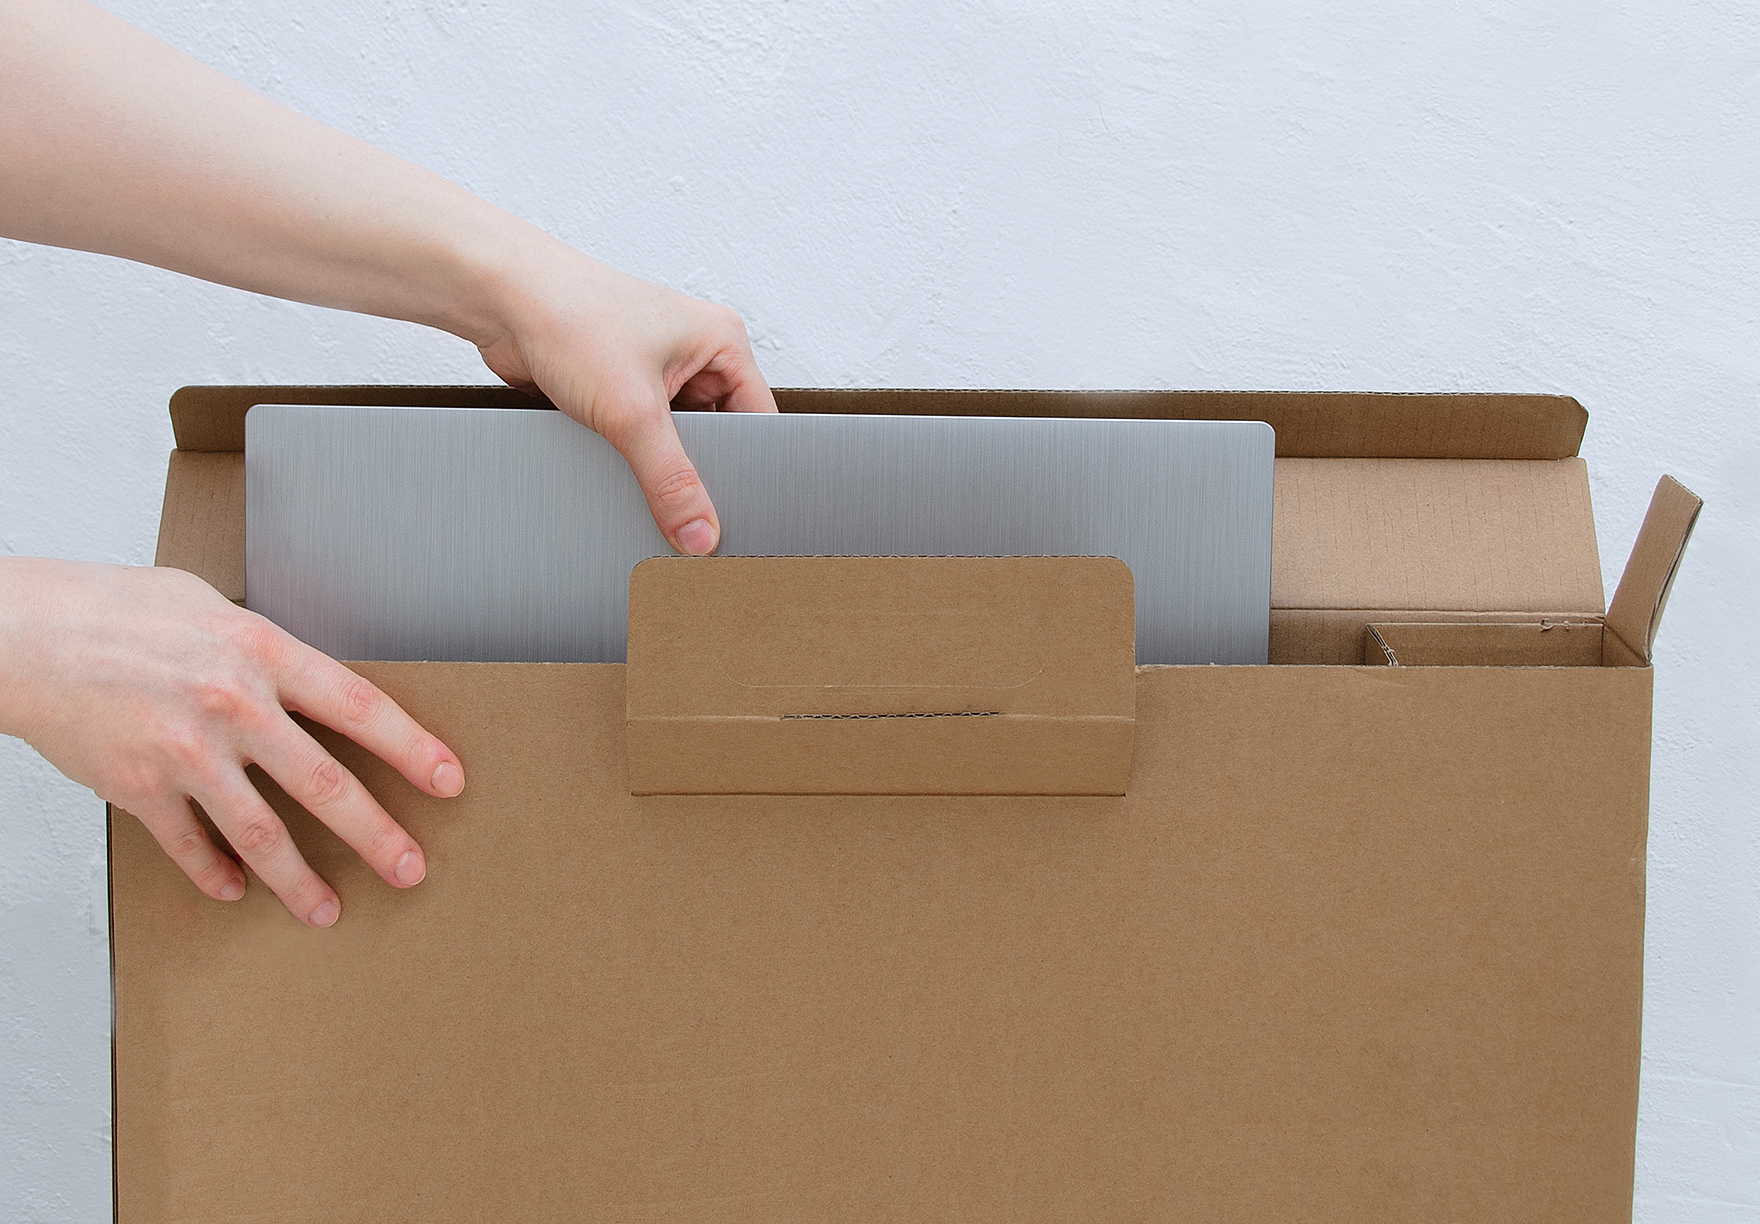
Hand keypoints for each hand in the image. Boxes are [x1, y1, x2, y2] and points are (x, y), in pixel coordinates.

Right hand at [0, 557, 464, 926]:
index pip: (360, 707)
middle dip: (378, 835)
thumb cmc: (118, 610)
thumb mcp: (214, 610)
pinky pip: (191, 847)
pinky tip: (236, 890)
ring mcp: (186, 754)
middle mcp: (233, 706)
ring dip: (302, 880)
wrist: (25, 635)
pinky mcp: (139, 788)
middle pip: (326, 784)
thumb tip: (312, 684)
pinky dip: (216, 875)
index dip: (411, 748)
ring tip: (329, 909)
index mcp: (262, 653)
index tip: (447, 780)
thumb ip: (268, 651)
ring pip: (263, 834)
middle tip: (412, 868)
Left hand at [473, 244, 777, 555]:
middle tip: (685, 505)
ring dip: (656, 463)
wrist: (498, 300)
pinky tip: (614, 464)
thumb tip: (698, 533)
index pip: (758, 422)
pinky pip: (637, 439)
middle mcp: (693, 355)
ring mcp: (654, 372)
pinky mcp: (617, 390)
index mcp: (721, 343)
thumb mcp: (633, 411)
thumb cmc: (570, 315)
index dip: (748, 469)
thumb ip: (671, 480)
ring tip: (640, 471)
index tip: (733, 513)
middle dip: (696, 470)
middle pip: (716, 437)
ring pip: (673, 442)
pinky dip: (627, 457)